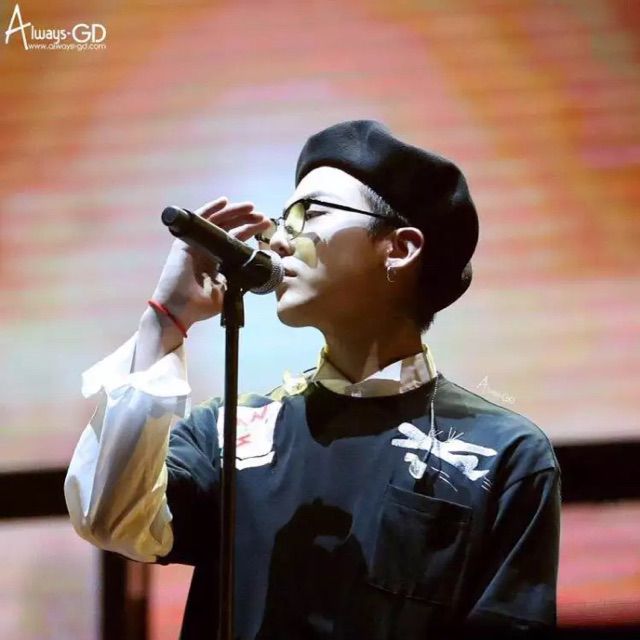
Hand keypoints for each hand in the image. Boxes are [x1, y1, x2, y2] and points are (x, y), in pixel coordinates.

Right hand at [149, 197, 271, 329]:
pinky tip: (224, 201)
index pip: (237, 240)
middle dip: (247, 220)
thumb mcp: (228, 290)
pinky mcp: (186, 241)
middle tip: (263, 217)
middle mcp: (208, 248)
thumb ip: (239, 278)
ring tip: (250, 207)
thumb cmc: (200, 304)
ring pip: (218, 221)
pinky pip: (199, 220)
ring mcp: (197, 243)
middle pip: (229, 227)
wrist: (179, 310)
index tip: (265, 227)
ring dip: (234, 212)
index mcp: (218, 259)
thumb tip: (258, 270)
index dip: (250, 231)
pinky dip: (211, 209)